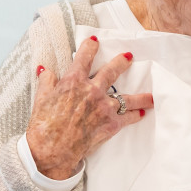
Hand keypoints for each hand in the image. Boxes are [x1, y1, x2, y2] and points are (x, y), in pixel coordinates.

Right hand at [26, 36, 155, 179]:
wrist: (52, 148)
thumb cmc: (44, 125)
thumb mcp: (40, 98)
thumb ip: (46, 81)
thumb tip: (45, 71)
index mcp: (74, 81)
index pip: (84, 57)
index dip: (90, 47)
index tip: (95, 41)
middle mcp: (92, 90)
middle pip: (111, 71)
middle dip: (122, 62)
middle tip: (129, 57)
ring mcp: (104, 107)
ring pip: (127, 98)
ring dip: (140, 96)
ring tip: (150, 95)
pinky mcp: (111, 124)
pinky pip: (127, 117)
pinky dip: (135, 115)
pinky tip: (141, 114)